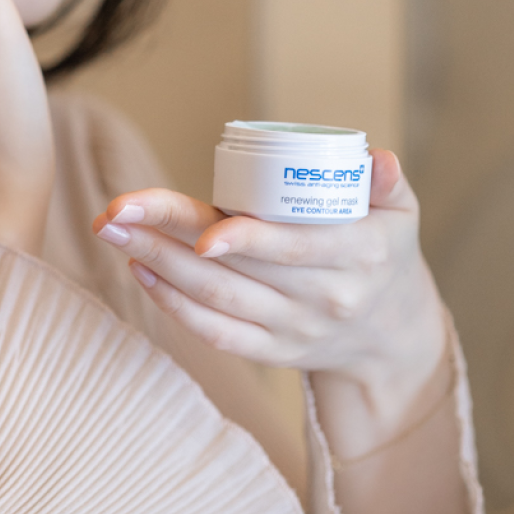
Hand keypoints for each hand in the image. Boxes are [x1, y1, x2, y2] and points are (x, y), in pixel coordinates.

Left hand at [92, 154, 447, 427]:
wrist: (392, 333)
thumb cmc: (385, 250)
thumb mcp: (401, 213)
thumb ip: (387, 183)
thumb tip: (377, 160)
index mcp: (356, 256)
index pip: (292, 248)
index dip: (246, 240)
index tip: (203, 230)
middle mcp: (322, 299)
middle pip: (235, 272)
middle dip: (168, 239)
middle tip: (115, 210)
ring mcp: (294, 331)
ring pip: (217, 302)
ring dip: (158, 265)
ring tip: (113, 230)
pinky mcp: (273, 353)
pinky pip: (218, 335)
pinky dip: (175, 307)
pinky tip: (141, 271)